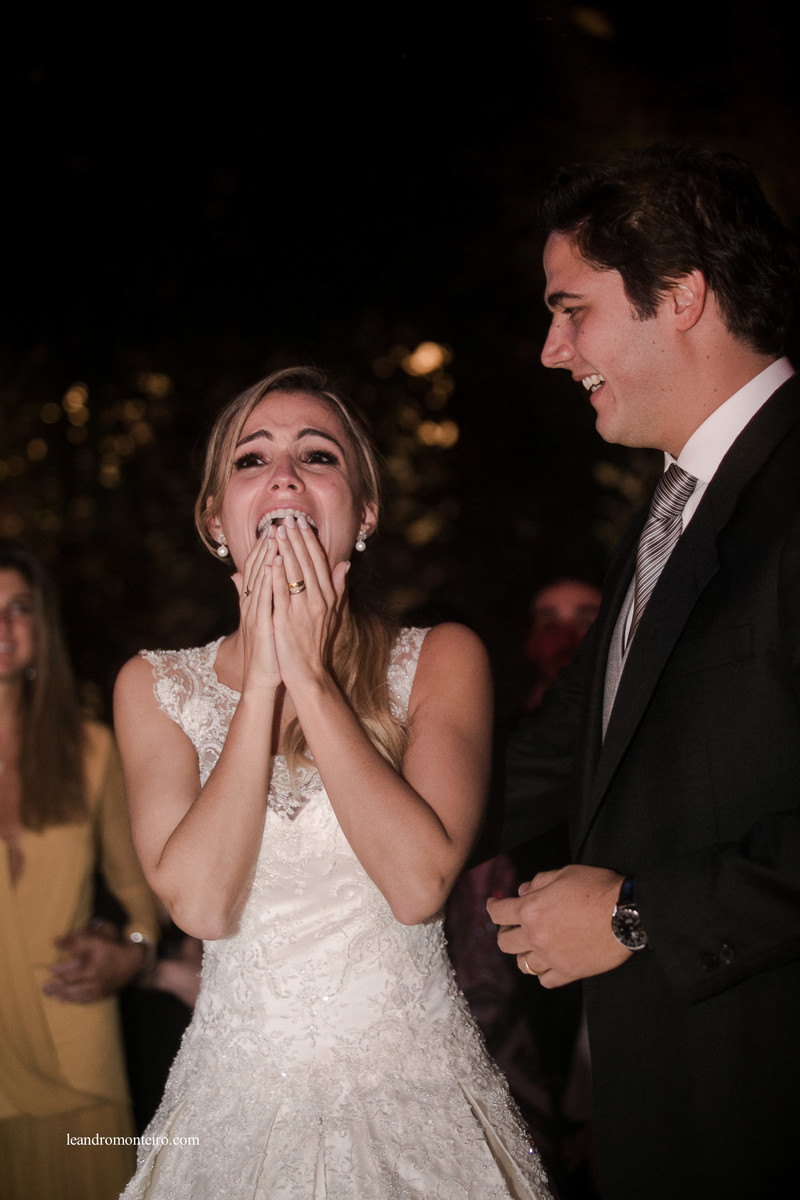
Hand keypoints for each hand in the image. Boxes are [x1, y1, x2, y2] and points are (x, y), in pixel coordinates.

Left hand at [43, 931, 147, 1002]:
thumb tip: (55, 942)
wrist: (132, 962)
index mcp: (90, 971)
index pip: (68, 977)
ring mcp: (98, 991)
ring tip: (53, 995)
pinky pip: (85, 1001)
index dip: (57, 975)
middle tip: (45, 989)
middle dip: (56, 989)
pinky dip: (74, 1001)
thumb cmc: (112, 950)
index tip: (48, 971)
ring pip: (76, 997)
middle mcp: (93, 984)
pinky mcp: (102, 995)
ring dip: (63, 996)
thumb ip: (74, 942)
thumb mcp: (94, 941)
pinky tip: (67, 1000)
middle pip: (70, 989)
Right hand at [233, 529, 281, 690]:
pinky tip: (275, 564)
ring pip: (259, 579)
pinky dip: (268, 580)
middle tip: (275, 523)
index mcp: (254, 602)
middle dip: (266, 546)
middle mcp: (252, 605)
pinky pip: (265, 598)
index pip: (259, 569)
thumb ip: (257, 598)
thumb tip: (244, 578)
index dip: (265, 549)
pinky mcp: (260, 625)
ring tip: (274, 535)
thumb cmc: (266, 650)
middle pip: (257, 569)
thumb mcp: (260, 620)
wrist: (261, 679)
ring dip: (266, 556)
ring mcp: (255, 614)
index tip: (274, 528)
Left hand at [270, 514, 347, 690]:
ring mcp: (302, 610)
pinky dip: (277, 575)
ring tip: (277, 530)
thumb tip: (345, 564)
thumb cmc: (316, 643)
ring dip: (285, 549)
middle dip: (296, 538)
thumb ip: (338, 588)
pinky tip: (271, 559)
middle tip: (287, 518)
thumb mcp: (333, 614)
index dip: (309, 540)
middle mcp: (318, 600)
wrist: (308, 672)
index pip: (319, 561)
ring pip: (294, 573)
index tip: (301, 522)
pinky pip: (281, 593)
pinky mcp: (286, 619)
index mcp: (328, 597)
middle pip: (306, 563)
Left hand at [486, 864, 631, 987]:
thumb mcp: (565, 873)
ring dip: (524, 952)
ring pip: (523, 964)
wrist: (626, 914)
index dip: (492, 907)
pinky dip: (543, 972)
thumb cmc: (597, 887)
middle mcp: (535, 937)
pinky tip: (549, 962)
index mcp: (531, 910)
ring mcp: (552, 958)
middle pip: (505, 943)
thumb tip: (524, 890)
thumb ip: (540, 881)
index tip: (493, 904)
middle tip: (514, 925)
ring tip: (532, 945)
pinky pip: (546, 980)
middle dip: (505, 931)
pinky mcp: (569, 972)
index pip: (498, 913)